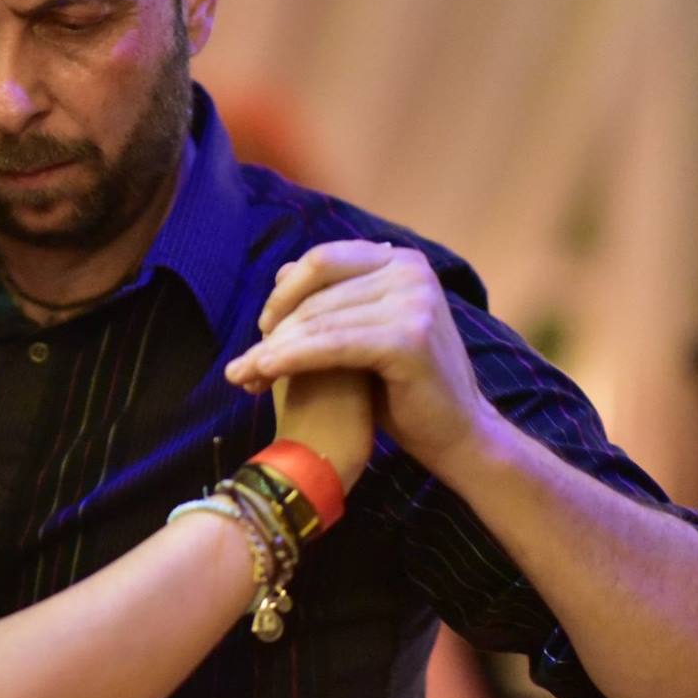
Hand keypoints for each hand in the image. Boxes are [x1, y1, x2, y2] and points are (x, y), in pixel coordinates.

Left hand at [226, 241, 502, 478]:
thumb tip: (279, 270)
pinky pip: (332, 345)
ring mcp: (414, 301)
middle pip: (316, 292)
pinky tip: (263, 373)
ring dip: (273, 350)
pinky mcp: (409, 338)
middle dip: (273, 330)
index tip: (260, 330)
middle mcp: (411, 271)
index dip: (284, 293)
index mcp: (401, 261)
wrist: (456, 436)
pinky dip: (292, 359)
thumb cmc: (402, 389)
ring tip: (241, 376)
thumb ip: (330, 301)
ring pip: (319, 320)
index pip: (322, 261)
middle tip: (241, 367)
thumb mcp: (362, 334)